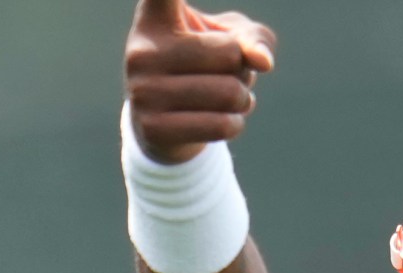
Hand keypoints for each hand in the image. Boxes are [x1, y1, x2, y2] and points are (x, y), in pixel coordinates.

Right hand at [125, 0, 277, 163]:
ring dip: (242, 99)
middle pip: (230, 54)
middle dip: (243, 69)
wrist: (165, 124)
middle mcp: (142, 48)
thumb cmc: (202, 67)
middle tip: (224, 74)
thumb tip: (261, 60)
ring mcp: (143, 90)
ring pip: (232, 92)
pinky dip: (234, 123)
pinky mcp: (155, 127)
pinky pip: (224, 124)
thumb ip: (253, 38)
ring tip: (224, 97)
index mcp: (156, 15)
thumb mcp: (230, 40)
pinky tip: (217, 119)